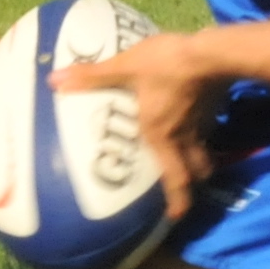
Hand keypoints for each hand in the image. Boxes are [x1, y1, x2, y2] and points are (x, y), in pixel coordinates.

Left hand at [51, 29, 217, 222]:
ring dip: (198, 155)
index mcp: (162, 135)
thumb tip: (54, 81)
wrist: (211, 51)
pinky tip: (195, 113)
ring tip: (189, 153)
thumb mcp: (125, 66)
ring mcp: (204, 120)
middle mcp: (185, 134)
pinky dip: (203, 128)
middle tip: (187, 185)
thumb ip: (92, 76)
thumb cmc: (165, 64)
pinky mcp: (215, 103)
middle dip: (193, 181)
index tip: (175, 217)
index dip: (178, 200)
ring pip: (204, 148)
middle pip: (197, 169)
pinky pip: (210, 125)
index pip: (175, 178)